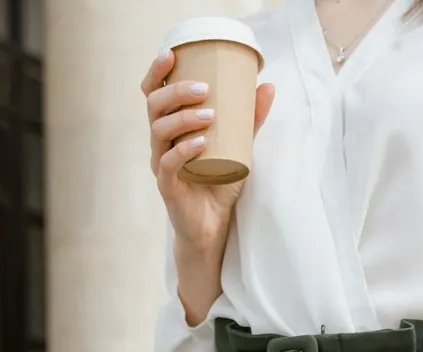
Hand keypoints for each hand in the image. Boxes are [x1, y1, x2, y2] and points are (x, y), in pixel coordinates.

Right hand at [141, 50, 276, 252]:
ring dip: (183, 118)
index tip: (172, 54)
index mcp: (170, 128)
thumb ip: (251, 118)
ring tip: (209, 115)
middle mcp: (161, 143)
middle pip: (154, 107)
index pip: (154, 94)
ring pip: (159, 132)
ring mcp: (161, 164)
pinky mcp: (168, 187)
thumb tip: (268, 85)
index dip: (157, 72)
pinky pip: (168, 164)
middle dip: (175, 92)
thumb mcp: (240, 145)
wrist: (213, 226)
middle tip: (204, 89)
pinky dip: (183, 150)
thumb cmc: (219, 182)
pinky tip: (200, 142)